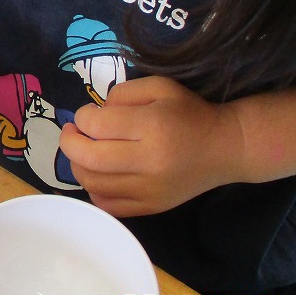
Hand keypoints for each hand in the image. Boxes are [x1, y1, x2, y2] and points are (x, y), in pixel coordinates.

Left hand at [59, 77, 246, 216]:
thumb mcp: (159, 87)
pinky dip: (94, 189)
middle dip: (69, 143)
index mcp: (152, 126)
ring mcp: (150, 190)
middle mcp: (149, 161)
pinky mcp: (152, 207)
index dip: (82, 118)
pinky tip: (101, 174)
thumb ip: (121, 94)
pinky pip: (107, 205)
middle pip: (89, 159)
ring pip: (93, 184)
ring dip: (79, 165)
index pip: (97, 126)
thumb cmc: (190, 113)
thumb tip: (93, 116)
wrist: (225, 149)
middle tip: (72, 133)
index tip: (87, 114)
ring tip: (86, 151)